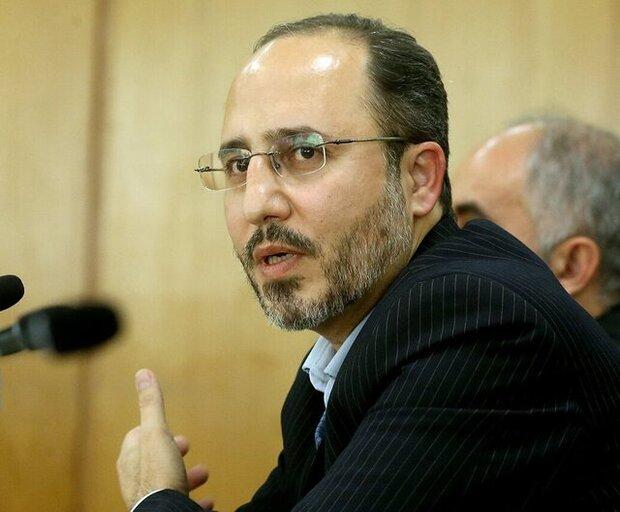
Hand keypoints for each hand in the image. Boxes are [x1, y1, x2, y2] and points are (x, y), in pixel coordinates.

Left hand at [117, 369, 213, 510]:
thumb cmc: (159, 476)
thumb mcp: (157, 433)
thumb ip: (151, 405)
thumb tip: (142, 373)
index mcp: (130, 458)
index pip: (137, 437)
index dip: (154, 430)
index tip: (168, 428)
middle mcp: (134, 479)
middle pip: (154, 459)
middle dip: (172, 451)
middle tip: (186, 446)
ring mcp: (148, 497)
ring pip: (168, 482)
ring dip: (186, 475)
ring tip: (203, 473)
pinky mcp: (163, 511)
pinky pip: (179, 504)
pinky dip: (193, 498)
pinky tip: (206, 499)